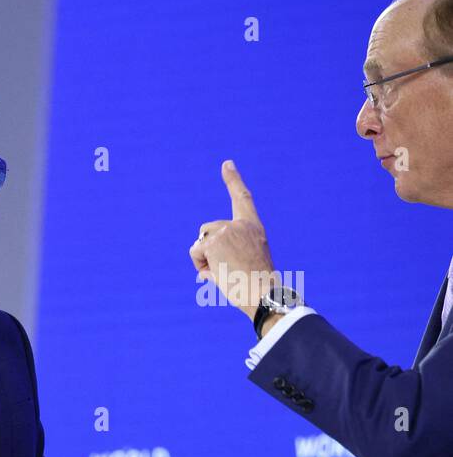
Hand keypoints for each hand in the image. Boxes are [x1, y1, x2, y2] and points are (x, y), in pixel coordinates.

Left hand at [189, 160, 276, 316]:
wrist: (262, 293)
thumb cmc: (255, 286)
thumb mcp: (246, 263)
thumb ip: (229, 253)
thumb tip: (204, 269)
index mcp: (253, 227)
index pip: (243, 198)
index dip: (233, 180)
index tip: (226, 164)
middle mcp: (241, 224)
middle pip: (208, 230)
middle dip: (208, 250)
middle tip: (228, 269)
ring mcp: (227, 230)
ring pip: (200, 242)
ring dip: (204, 259)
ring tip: (224, 272)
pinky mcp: (214, 241)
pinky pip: (195, 252)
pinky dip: (200, 265)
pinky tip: (216, 272)